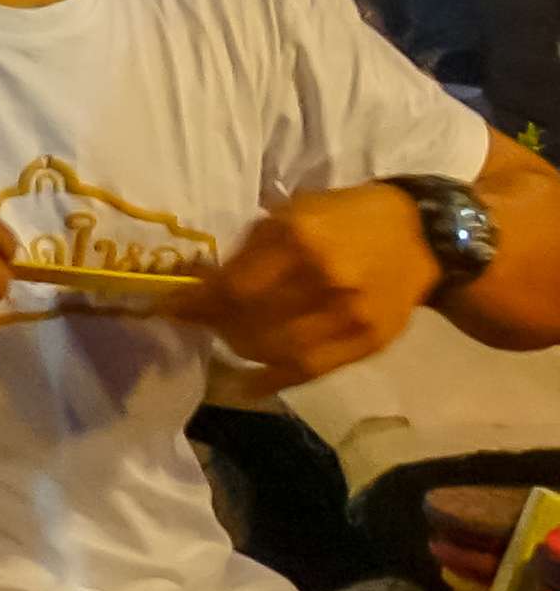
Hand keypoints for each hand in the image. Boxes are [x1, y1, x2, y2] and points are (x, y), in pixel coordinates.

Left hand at [162, 187, 446, 391]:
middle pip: (249, 319)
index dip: (195, 302)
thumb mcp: (293, 211)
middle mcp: (324, 280)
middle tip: (196, 321)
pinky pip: (311, 370)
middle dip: (213, 324)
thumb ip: (251, 246)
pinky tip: (247, 379)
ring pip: (276, 350)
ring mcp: (350, 317)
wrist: (421, 239)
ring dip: (238, 348)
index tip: (168, 306)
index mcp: (299, 238)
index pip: (231, 285)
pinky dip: (272, 378)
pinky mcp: (368, 343)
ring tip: (224, 337)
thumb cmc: (346, 216)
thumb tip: (203, 280)